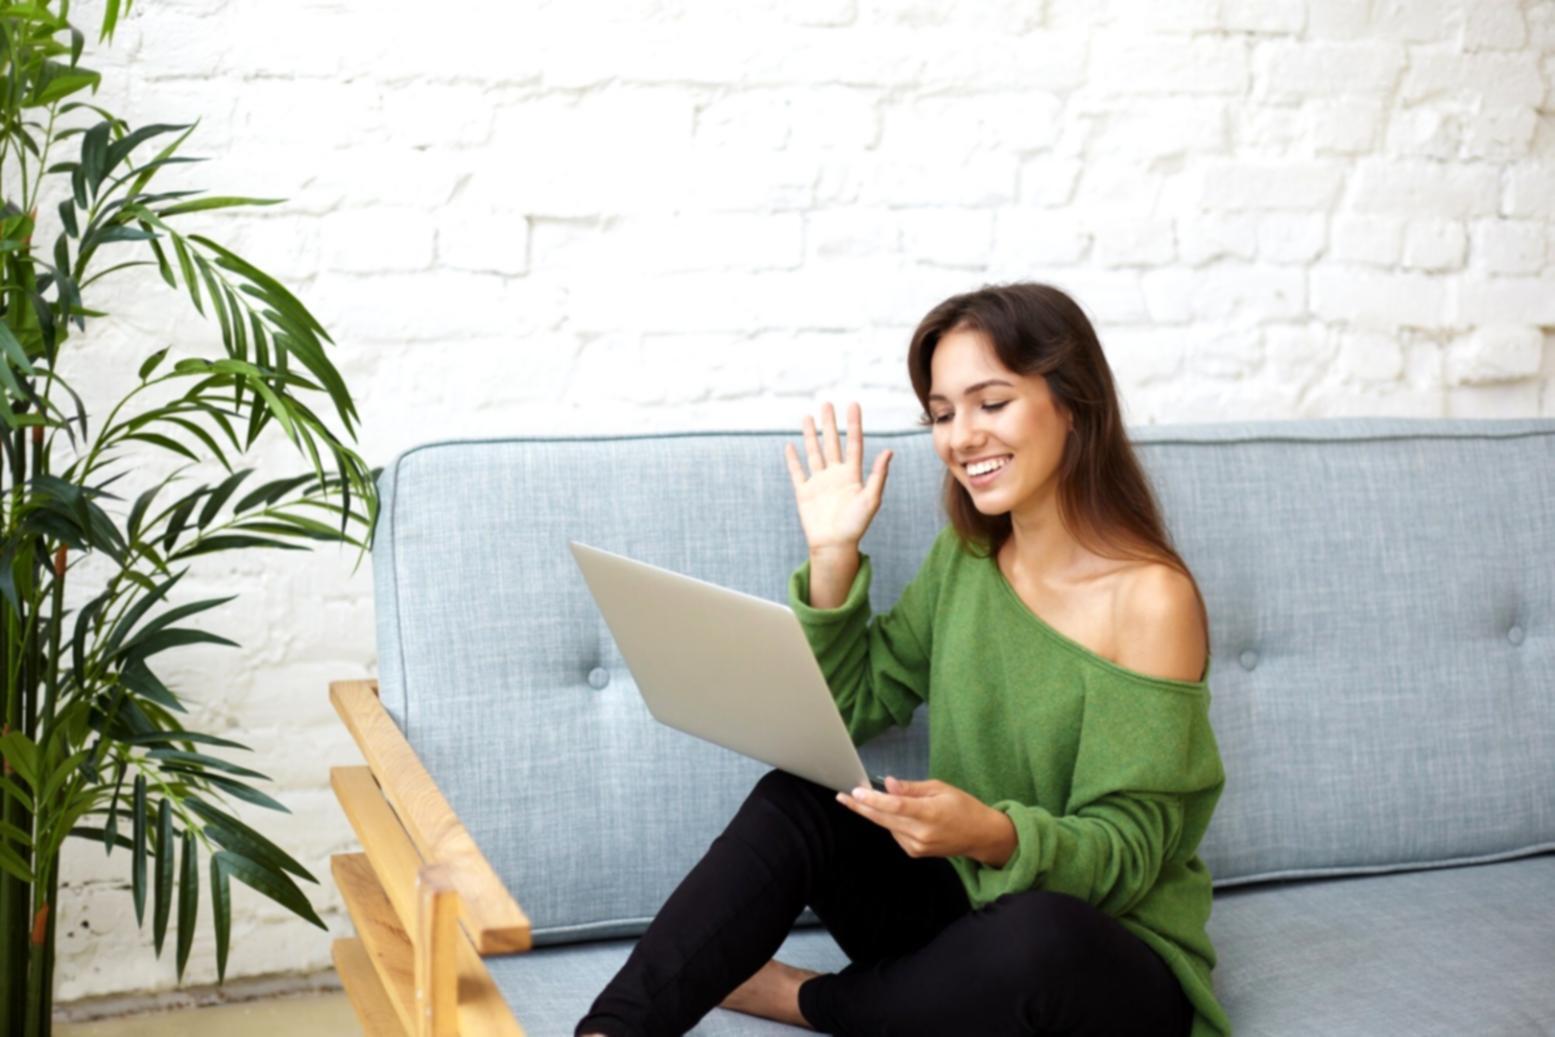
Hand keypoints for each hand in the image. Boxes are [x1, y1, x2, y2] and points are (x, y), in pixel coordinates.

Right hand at [784, 401, 891, 555]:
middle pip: (832, 442)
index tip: (853, 405)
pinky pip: (797, 472)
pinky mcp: (804, 493)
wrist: (834, 546)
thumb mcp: (871, 499)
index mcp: (852, 475)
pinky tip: (790, 446)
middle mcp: (835, 475)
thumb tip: (889, 451)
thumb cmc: (855, 525)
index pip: (853, 443)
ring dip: (810, 434)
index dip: (854, 424)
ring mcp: (819, 482)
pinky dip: (793, 460)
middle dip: (829, 423)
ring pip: (814, 452)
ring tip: (808, 416)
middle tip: (826, 403)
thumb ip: (878, 475)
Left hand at [835, 776, 1015, 865]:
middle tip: (842, 797)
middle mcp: (921, 833)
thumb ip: (911, 788)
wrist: (979, 835)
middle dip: (861, 807)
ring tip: (871, 799)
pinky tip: (899, 816)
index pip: (895, 806)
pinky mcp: (915, 853)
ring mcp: (917, 846)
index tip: (855, 792)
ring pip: (887, 827)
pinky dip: (891, 823)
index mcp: (929, 813)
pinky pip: (895, 834)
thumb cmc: (963, 806)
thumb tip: (887, 783)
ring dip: (877, 813)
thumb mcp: (940, 788)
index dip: (873, 799)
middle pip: (883, 819)